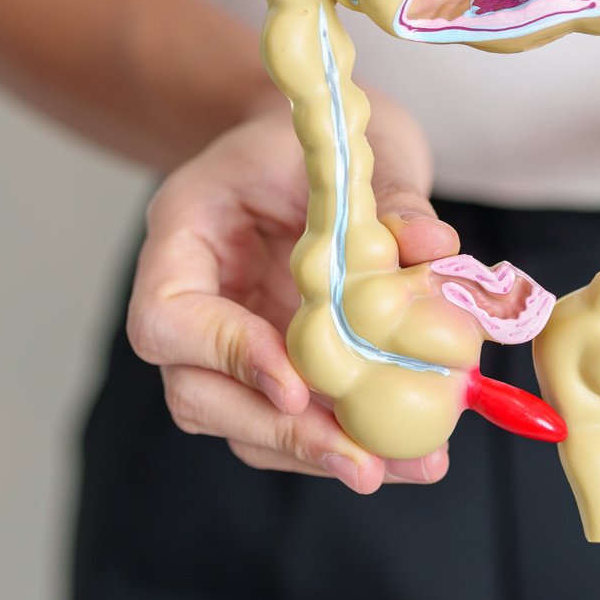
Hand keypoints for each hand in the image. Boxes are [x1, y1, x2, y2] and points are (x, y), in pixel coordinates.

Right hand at [126, 97, 460, 490]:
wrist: (310, 138)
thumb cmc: (312, 132)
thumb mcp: (349, 145)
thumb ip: (387, 197)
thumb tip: (433, 249)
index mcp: (182, 235)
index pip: (166, 320)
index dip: (225, 357)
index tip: (296, 384)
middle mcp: (194, 300)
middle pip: (198, 395)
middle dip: (282, 434)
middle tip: (361, 462)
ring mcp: (229, 341)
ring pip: (246, 424)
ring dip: (321, 453)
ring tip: (406, 466)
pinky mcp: (274, 368)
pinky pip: (295, 421)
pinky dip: (348, 440)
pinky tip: (411, 455)